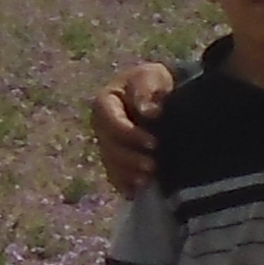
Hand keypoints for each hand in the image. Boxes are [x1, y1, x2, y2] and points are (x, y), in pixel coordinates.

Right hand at [87, 58, 177, 191]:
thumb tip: (148, 112)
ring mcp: (107, 146)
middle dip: (130, 158)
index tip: (154, 142)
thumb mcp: (152, 77)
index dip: (130, 135)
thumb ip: (146, 90)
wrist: (162, 97)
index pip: (111, 123)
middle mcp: (101, 127)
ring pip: (111, 165)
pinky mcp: (116, 162)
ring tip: (150, 177)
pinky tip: (141, 187)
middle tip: (153, 165)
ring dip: (129, 174)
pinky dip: (127, 185)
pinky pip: (115, 178)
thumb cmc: (154, 83)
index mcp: (105, 103)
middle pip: (109, 148)